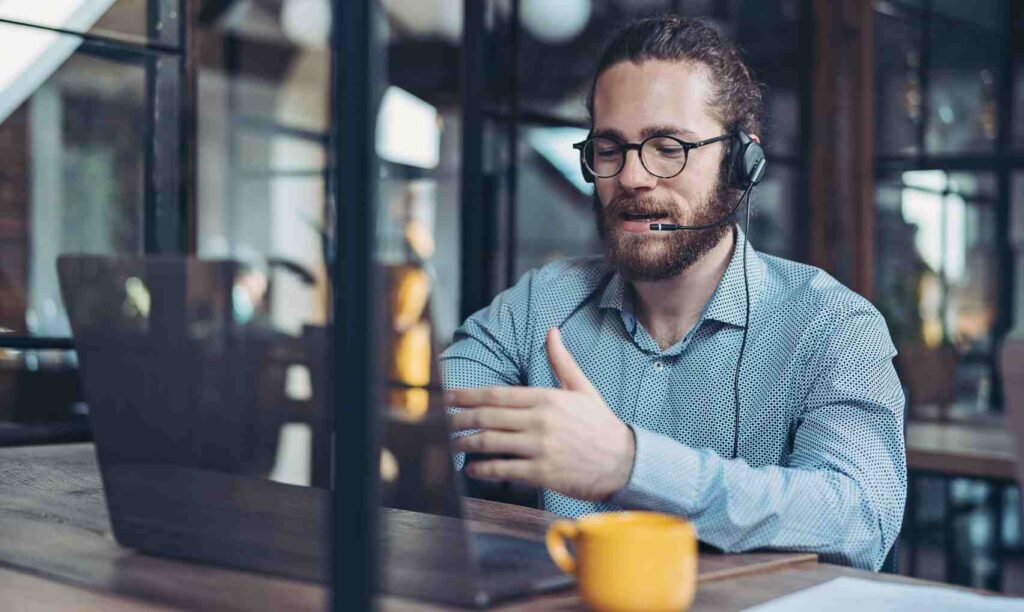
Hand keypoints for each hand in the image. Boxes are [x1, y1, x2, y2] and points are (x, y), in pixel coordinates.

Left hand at [448, 328, 635, 500]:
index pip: (497, 394)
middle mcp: (540, 421)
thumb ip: (562, 361)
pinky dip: (483, 469)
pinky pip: (504, 469)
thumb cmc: (601, 425)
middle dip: (460, 418)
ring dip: (467, 443)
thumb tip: (552, 331)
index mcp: (546, 398)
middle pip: (488, 417)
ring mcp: (539, 447)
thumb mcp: (582, 389)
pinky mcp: (542, 472)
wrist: (624, 462)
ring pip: (491, 442)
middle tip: (443, 421)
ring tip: (453, 444)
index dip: (469, 395)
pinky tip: (472, 469)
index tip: (450, 396)